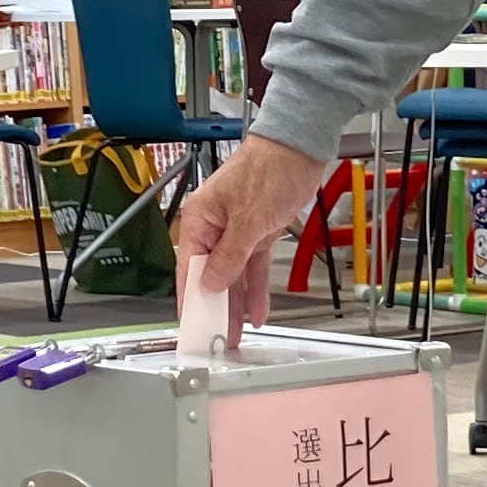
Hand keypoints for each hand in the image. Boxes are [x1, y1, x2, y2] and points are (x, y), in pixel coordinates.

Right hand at [173, 136, 332, 325]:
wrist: (298, 148)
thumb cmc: (267, 170)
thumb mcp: (247, 220)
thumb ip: (228, 257)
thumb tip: (210, 285)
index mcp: (200, 220)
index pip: (188, 268)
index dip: (190, 299)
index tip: (192, 325)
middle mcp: (214, 228)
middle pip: (210, 276)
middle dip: (213, 308)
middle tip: (215, 338)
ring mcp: (237, 232)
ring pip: (232, 276)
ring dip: (234, 305)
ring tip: (233, 335)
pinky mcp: (258, 233)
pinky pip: (253, 268)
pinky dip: (256, 289)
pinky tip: (257, 312)